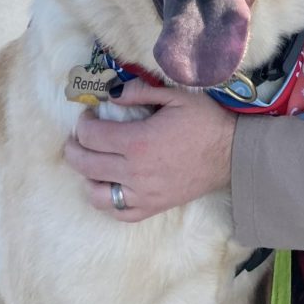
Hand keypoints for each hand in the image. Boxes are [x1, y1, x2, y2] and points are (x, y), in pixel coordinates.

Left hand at [63, 79, 236, 222]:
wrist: (230, 153)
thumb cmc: (204, 121)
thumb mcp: (175, 96)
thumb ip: (140, 92)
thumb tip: (113, 93)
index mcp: (138, 141)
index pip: (92, 136)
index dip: (83, 123)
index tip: (89, 114)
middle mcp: (134, 171)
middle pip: (86, 164)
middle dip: (74, 148)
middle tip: (76, 138)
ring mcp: (142, 193)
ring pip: (96, 193)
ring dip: (86, 177)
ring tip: (90, 163)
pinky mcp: (152, 207)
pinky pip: (119, 212)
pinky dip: (107, 201)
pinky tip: (109, 186)